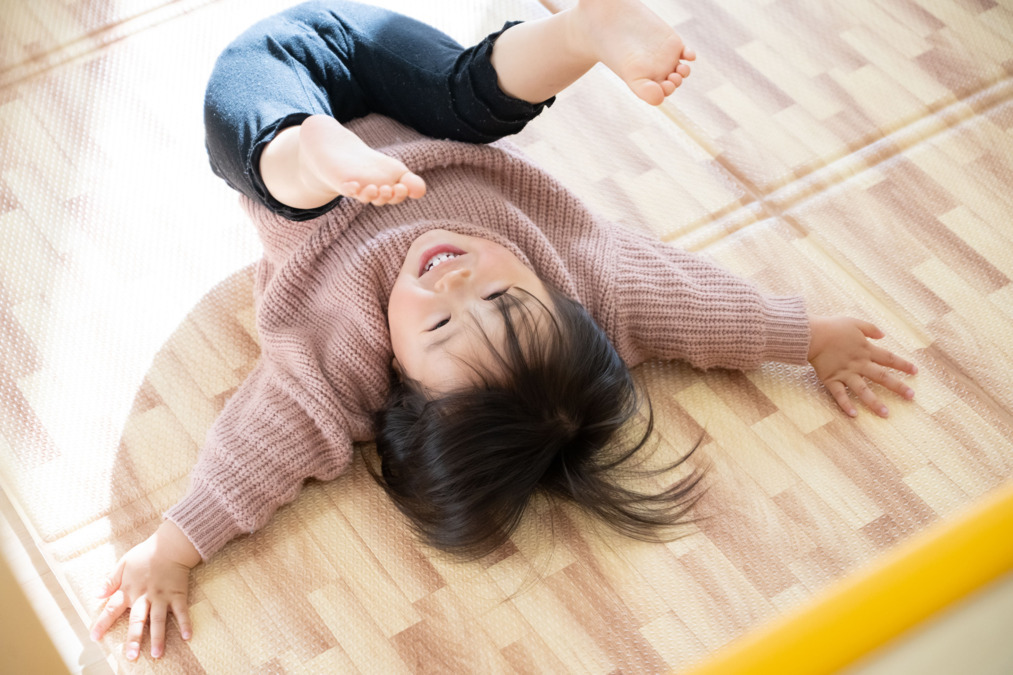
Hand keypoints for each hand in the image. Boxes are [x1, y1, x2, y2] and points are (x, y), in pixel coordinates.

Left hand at [90, 520, 200, 659]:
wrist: (170, 545)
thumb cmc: (146, 554)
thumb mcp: (123, 563)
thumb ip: (110, 580)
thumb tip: (96, 595)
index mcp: (129, 590)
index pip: (112, 609)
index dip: (102, 623)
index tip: (95, 637)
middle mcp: (145, 596)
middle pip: (138, 620)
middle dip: (134, 639)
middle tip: (132, 656)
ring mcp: (162, 597)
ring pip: (159, 620)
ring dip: (158, 637)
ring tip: (157, 654)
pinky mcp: (178, 594)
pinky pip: (182, 612)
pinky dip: (185, 624)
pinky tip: (188, 637)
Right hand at [807, 315, 917, 417]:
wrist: (812, 335)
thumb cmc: (833, 327)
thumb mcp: (855, 323)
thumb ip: (870, 329)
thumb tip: (883, 335)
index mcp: (866, 350)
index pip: (889, 359)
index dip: (903, 365)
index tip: (915, 372)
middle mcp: (859, 364)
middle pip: (882, 377)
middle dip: (898, 387)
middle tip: (911, 397)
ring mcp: (845, 373)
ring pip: (863, 390)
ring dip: (875, 402)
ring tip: (885, 414)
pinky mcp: (831, 379)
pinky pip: (840, 395)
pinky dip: (846, 405)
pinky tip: (854, 415)